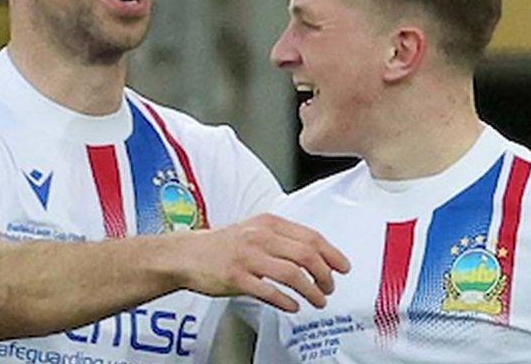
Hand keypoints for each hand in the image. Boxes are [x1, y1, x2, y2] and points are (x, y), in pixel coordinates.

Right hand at [176, 214, 349, 312]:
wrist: (187, 254)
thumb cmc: (224, 244)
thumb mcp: (255, 230)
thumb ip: (282, 238)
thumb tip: (315, 255)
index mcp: (268, 223)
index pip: (311, 237)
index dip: (332, 254)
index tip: (343, 267)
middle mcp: (260, 237)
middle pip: (306, 255)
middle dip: (325, 275)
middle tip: (330, 287)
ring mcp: (248, 257)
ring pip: (292, 274)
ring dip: (311, 290)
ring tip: (318, 300)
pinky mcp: (236, 277)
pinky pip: (269, 291)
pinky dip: (287, 301)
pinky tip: (294, 306)